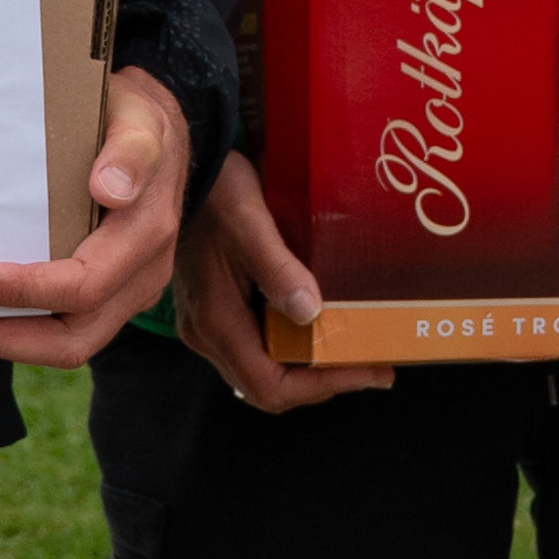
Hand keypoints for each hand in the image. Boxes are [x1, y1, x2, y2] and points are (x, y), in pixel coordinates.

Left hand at [0, 66, 194, 365]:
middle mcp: (141, 276)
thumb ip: (131, 150)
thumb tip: (111, 189)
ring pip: (68, 344)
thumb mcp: (138, 120)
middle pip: (75, 339)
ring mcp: (126, 293)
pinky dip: (15, 330)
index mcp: (146, 235)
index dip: (27, 291)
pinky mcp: (109, 298)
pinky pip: (63, 330)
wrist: (161, 137)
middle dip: (4, 338)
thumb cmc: (136, 124)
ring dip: (2, 342)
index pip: (86, 284)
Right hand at [168, 146, 392, 411]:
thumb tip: (310, 312)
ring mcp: (208, 324)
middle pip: (268, 387)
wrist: (184, 170)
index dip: (321, 388)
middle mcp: (207, 333)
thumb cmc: (217, 192)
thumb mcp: (251, 224)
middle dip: (323, 382)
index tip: (367, 371)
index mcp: (216, 322)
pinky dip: (292, 348)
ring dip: (309, 368)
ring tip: (355, 350)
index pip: (270, 386)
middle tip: (373, 365)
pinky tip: (320, 327)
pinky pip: (256, 346)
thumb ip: (278, 269)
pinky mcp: (214, 309)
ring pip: (263, 370)